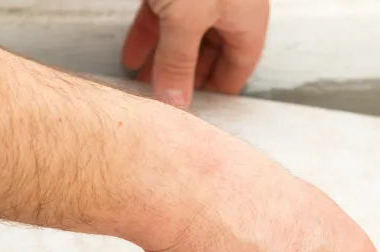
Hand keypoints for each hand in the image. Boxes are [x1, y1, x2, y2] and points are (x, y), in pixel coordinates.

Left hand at [121, 0, 268, 107]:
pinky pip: (163, 16)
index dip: (217, 93)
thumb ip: (178, 62)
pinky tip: (132, 54)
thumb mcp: (186, 20)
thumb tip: (176, 100)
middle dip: (185, 79)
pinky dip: (149, 36)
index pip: (238, 69)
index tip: (196, 113)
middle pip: (210, 53)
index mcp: (246, 19)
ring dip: (163, 61)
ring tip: (142, 85)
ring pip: (183, 36)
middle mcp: (227, 6)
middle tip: (166, 103)